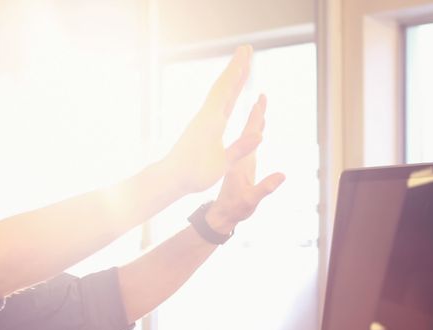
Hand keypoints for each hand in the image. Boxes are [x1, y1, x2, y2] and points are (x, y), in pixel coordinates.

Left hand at [161, 45, 262, 194]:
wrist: (172, 178)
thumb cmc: (194, 173)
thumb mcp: (221, 164)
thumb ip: (240, 148)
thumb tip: (260, 135)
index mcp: (211, 121)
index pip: (226, 89)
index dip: (237, 70)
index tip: (246, 53)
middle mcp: (207, 115)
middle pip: (224, 85)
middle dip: (236, 67)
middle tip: (247, 48)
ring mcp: (204, 120)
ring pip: (221, 93)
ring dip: (233, 78)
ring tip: (243, 65)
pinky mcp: (203, 127)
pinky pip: (219, 104)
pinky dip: (228, 94)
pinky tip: (231, 92)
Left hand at [205, 94, 284, 233]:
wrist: (219, 214)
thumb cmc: (234, 208)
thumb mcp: (251, 199)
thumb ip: (265, 187)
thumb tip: (282, 175)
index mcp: (240, 160)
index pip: (248, 133)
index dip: (255, 115)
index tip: (261, 98)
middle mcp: (237, 156)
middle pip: (247, 129)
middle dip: (256, 111)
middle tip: (263, 95)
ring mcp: (236, 159)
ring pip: (245, 134)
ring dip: (253, 119)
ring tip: (260, 105)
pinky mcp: (238, 163)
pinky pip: (244, 142)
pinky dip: (251, 131)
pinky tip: (256, 128)